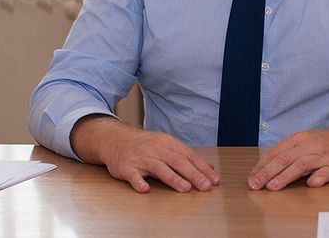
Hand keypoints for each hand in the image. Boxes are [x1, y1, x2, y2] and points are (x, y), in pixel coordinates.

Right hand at [71, 115, 219, 193]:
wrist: (115, 139)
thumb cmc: (145, 145)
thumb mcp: (167, 145)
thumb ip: (187, 157)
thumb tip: (210, 168)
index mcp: (168, 143)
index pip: (188, 155)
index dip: (202, 168)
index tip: (214, 180)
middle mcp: (156, 149)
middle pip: (177, 161)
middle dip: (193, 174)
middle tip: (205, 186)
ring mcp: (141, 158)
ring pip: (159, 168)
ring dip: (173, 178)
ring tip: (185, 188)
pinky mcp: (126, 168)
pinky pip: (133, 176)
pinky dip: (139, 182)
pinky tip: (145, 189)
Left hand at [246, 114, 328, 190]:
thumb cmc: (324, 143)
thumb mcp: (304, 141)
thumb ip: (287, 153)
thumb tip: (265, 167)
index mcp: (299, 139)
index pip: (276, 152)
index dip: (262, 165)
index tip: (251, 177)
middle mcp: (310, 145)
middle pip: (285, 159)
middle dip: (267, 172)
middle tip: (255, 184)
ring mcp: (323, 156)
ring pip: (301, 165)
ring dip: (286, 176)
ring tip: (273, 187)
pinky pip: (326, 172)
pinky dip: (317, 177)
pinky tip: (310, 184)